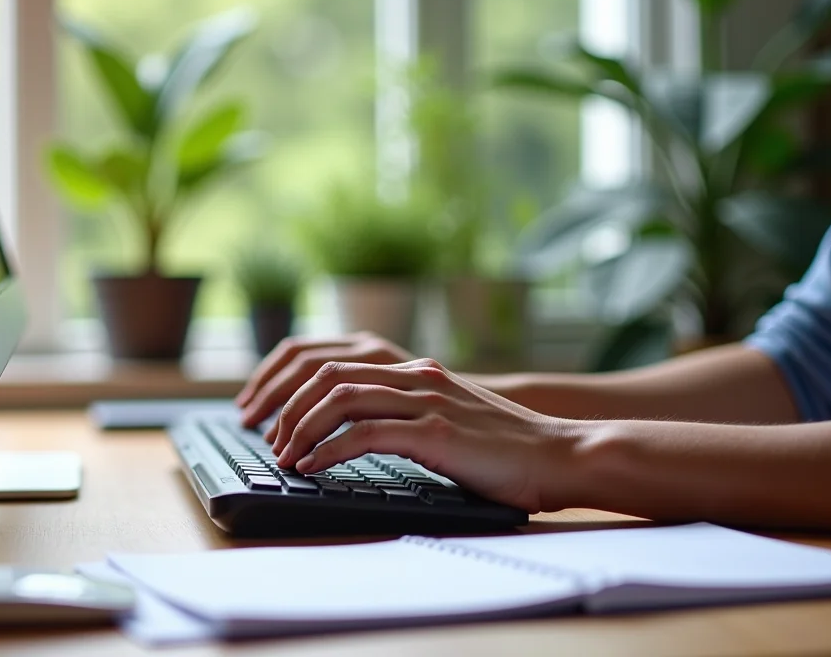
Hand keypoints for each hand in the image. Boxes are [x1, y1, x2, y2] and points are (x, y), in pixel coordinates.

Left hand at [271, 358, 584, 513]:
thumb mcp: (449, 420)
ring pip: (340, 398)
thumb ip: (409, 416)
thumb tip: (356, 435)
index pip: (334, 362)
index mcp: (416, 372)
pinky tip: (312, 468)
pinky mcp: (436, 433)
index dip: (292, 385)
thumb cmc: (507, 451)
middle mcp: (416, 377)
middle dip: (286, 405)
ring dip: (301, 428)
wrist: (562, 455)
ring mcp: (427, 401)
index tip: (270, 413)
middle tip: (268, 437)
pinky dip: (329, 451)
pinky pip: (365, 434)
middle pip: (326, 375)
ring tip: (284, 455)